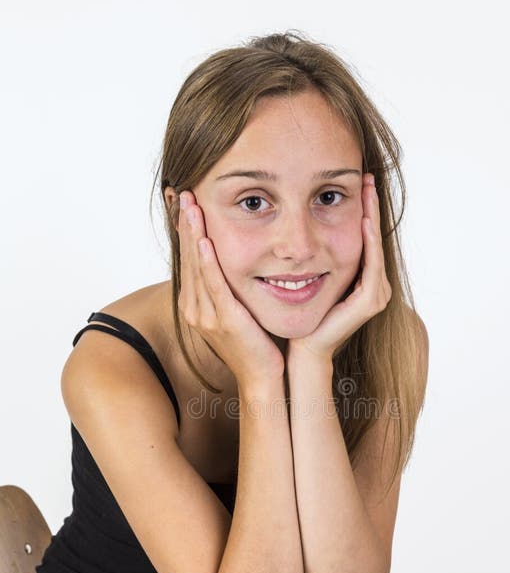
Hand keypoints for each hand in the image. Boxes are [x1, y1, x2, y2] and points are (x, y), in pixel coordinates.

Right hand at [177, 190, 285, 388]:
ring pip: (197, 267)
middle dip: (185, 223)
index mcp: (196, 306)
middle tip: (181, 191)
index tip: (184, 202)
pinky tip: (204, 241)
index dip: (186, 229)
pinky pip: (214, 286)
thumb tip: (235, 265)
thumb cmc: (257, 346)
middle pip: (187, 258)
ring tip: (190, 204)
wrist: (264, 380)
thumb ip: (231, 290)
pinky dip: (207, 262)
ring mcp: (207, 316)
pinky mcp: (225, 321)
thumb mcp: (238, 313)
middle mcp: (195, 310)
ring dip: (193, 234)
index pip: (189, 259)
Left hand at [286, 173, 391, 364]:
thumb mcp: (309, 277)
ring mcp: (376, 295)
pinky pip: (371, 265)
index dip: (364, 208)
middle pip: (374, 237)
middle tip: (367, 176)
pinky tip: (363, 221)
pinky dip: (368, 242)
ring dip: (372, 217)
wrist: (302, 347)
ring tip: (368, 191)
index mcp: (363, 280)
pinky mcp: (369, 303)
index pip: (366, 237)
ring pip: (374, 247)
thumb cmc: (300, 315)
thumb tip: (302, 225)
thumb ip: (315, 255)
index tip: (358, 180)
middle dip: (371, 206)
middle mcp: (376, 287)